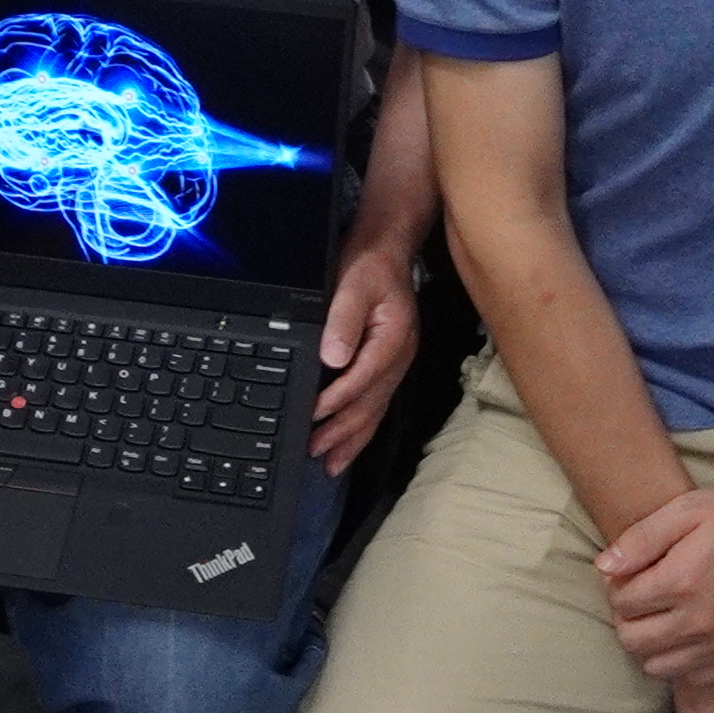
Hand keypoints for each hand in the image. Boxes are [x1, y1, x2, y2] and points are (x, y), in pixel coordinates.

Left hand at [309, 242, 421, 468]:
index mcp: (393, 338)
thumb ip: (343, 319)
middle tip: (315, 451)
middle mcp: (399, 357)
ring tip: (330, 463)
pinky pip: (374, 403)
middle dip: (343, 431)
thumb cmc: (370, 264)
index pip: (363, 376)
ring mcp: (394, 364)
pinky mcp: (385, 366)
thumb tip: (333, 357)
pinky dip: (359, 428)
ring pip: (374, 410)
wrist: (388, 249)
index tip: (314, 414)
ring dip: (352, 439)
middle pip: (371, 403)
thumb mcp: (354, 282)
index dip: (338, 398)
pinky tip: (346, 444)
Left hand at [595, 473, 713, 691]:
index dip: (616, 588)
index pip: (621, 602)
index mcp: (681, 581)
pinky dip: (681, 661)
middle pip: (632, 641)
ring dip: (649, 645)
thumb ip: (640, 540)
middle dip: (626, 620)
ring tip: (660, 620)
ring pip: (658, 666)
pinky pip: (693, 676)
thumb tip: (603, 567)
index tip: (627, 577)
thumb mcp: (685, 510)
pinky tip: (688, 635)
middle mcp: (700, 620)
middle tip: (638, 601)